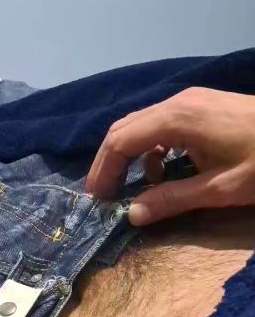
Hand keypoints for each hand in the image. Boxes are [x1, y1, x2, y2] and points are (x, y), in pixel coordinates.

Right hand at [86, 87, 254, 224]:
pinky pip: (162, 125)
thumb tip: (132, 215)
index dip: (103, 169)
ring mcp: (191, 101)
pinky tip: (162, 172)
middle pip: (126, 127)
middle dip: (109, 162)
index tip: (96, 199)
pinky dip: (152, 150)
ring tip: (130, 189)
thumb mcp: (220, 189)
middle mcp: (178, 102)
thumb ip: (173, 199)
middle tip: (102, 195)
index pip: (121, 140)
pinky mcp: (201, 107)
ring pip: (142, 124)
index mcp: (178, 118)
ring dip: (130, 156)